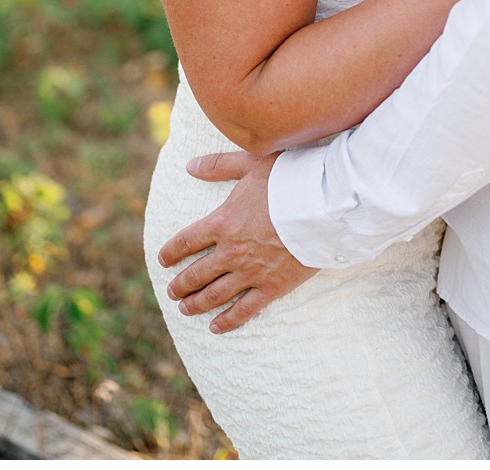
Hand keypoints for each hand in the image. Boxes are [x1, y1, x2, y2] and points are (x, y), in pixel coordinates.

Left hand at [156, 150, 315, 332]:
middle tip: (173, 291)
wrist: (325, 206)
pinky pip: (244, 309)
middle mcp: (231, 251)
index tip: (164, 260)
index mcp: (222, 222)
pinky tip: (216, 327)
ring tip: (185, 308)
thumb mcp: (253, 163)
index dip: (170, 253)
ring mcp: (251, 271)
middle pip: (196, 274)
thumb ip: (220, 165)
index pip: (185, 242)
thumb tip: (190, 166)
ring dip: (196, 304)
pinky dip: (227, 321)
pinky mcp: (272, 286)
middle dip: (180, 284)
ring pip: (214, 295)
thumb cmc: (291, 180)